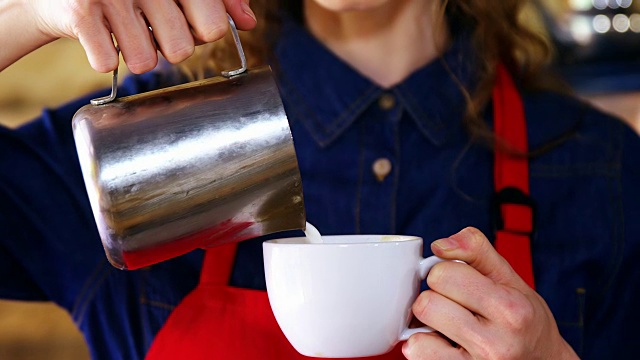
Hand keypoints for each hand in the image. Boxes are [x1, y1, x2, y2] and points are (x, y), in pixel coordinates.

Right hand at [27, 0, 256, 72]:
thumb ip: (217, 1)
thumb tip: (248, 21)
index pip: (213, 26)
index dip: (201, 33)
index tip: (186, 22)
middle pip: (182, 49)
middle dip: (169, 47)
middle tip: (152, 28)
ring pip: (146, 62)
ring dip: (136, 54)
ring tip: (125, 31)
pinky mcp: (82, 12)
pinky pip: (107, 63)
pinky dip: (103, 57)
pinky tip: (99, 34)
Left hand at [403, 227, 578, 359]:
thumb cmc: (524, 319)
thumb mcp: (510, 278)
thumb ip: (476, 250)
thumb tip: (440, 245)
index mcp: (511, 309)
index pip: (443, 274)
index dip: (444, 273)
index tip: (458, 282)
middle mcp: (496, 344)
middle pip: (426, 304)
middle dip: (435, 298)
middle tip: (455, 306)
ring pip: (417, 335)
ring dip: (427, 327)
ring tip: (449, 327)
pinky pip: (418, 355)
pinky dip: (424, 347)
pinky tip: (445, 345)